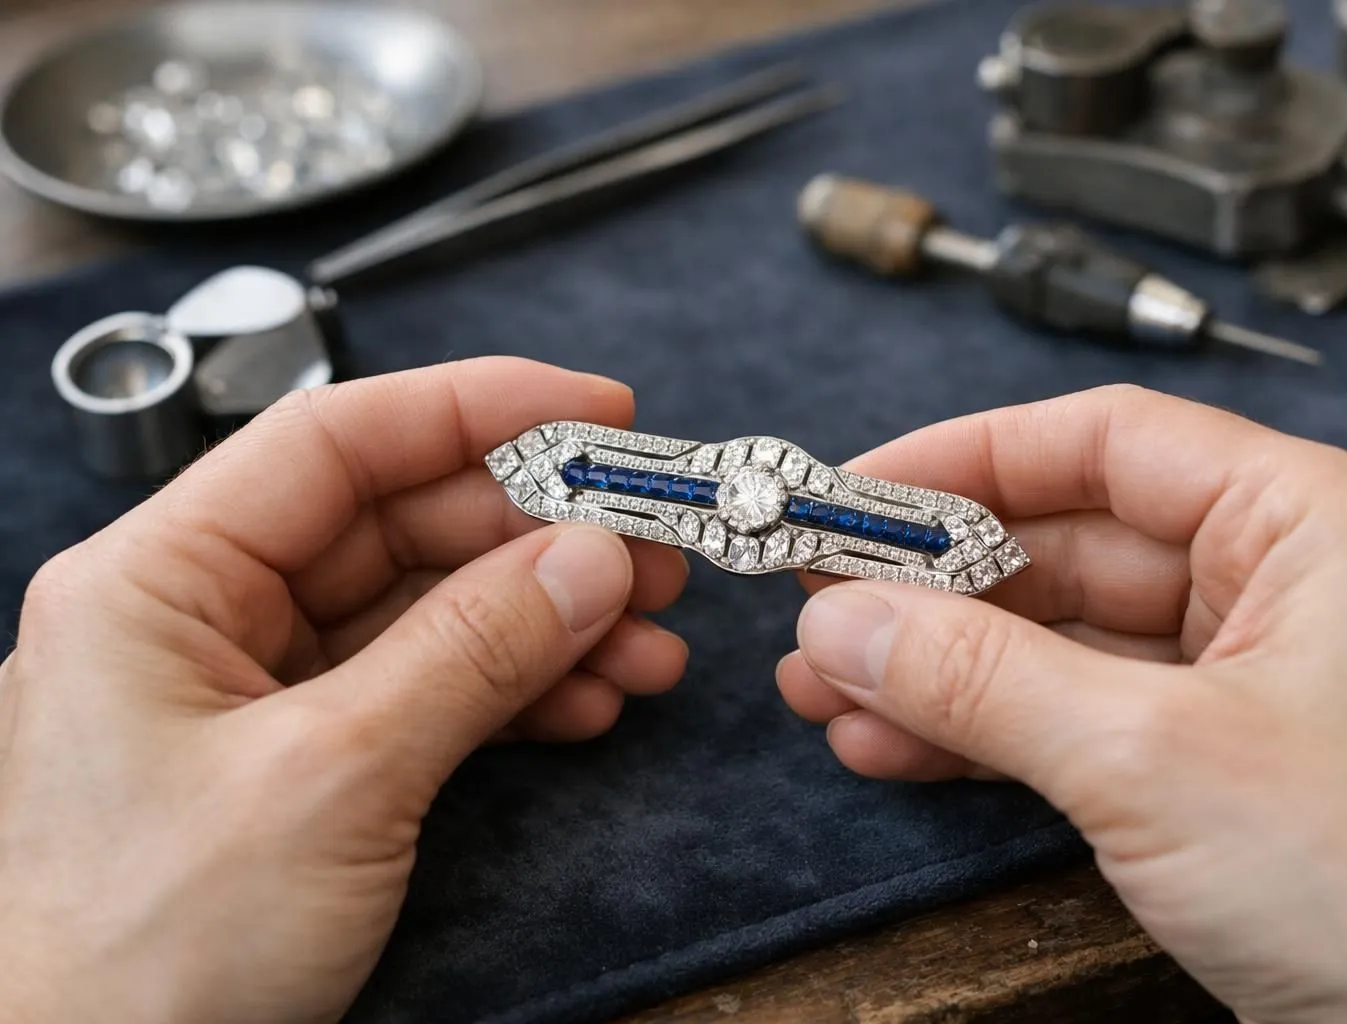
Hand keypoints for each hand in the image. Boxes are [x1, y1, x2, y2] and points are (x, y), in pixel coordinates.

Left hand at [0, 358, 689, 1023]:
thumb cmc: (142, 959)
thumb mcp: (333, 780)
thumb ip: (470, 652)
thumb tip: (590, 558)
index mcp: (158, 580)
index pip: (335, 440)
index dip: (476, 410)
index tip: (596, 411)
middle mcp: (203, 618)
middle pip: (398, 526)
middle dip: (536, 538)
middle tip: (653, 551)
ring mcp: (255, 694)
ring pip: (426, 613)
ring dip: (545, 623)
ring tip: (648, 646)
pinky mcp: (301, 762)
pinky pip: (424, 693)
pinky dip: (513, 695)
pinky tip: (588, 703)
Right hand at [779, 385, 1346, 1023]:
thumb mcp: (1152, 760)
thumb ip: (981, 679)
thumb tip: (844, 622)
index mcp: (1313, 520)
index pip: (1105, 442)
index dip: (962, 461)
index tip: (853, 492)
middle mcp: (1293, 580)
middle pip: (1074, 544)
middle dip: (935, 589)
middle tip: (820, 606)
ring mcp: (1266, 678)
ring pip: (1073, 642)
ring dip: (949, 670)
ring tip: (833, 692)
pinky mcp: (1242, 765)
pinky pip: (1096, 719)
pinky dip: (1002, 733)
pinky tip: (903, 745)